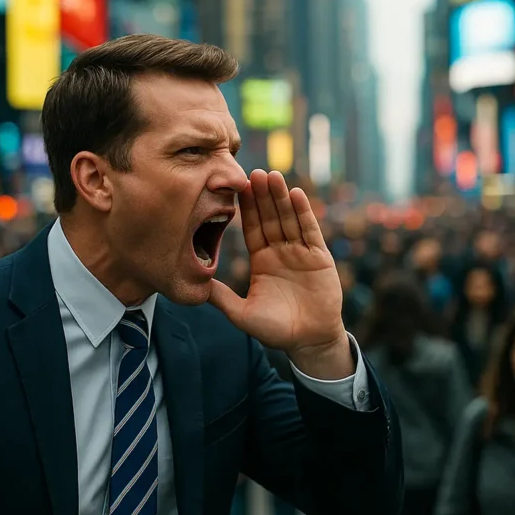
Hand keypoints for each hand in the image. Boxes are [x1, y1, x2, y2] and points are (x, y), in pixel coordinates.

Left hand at [209, 170, 349, 374]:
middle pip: (270, 218)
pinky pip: (309, 231)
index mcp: (262, 261)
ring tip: (273, 176)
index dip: (246, 208)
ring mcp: (301, 253)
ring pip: (289, 219)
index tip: (238, 187)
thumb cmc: (276, 331)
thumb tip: (194, 284)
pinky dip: (303, 212)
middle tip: (254, 172)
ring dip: (281, 197)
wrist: (309, 342)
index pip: (252, 229)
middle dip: (262, 196)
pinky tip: (295, 194)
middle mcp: (280, 252)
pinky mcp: (319, 257)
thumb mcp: (242, 314)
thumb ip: (221, 298)